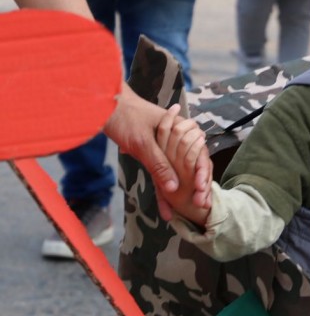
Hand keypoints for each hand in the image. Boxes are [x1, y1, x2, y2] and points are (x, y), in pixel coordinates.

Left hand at [104, 85, 211, 219]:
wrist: (101, 103)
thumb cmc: (125, 117)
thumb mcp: (143, 143)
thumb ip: (160, 165)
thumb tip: (174, 189)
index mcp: (181, 130)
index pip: (199, 157)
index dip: (202, 177)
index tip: (202, 194)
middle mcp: (176, 138)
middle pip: (190, 166)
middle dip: (194, 187)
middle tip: (198, 205)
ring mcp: (163, 145)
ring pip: (176, 171)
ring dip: (176, 191)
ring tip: (174, 212)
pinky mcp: (151, 152)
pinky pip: (161, 171)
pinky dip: (162, 187)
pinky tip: (164, 204)